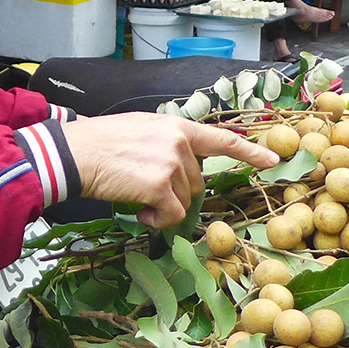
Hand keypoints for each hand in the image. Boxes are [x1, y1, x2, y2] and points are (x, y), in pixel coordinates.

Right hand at [60, 113, 278, 228]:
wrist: (75, 153)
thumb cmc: (100, 142)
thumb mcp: (141, 128)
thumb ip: (166, 141)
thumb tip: (180, 161)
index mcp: (176, 126)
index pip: (221, 139)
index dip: (249, 151)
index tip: (273, 160)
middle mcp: (178, 142)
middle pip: (196, 182)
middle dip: (176, 193)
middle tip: (147, 190)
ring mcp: (170, 164)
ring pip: (183, 201)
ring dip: (162, 208)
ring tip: (136, 198)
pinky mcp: (159, 187)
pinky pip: (170, 215)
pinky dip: (156, 221)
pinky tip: (138, 212)